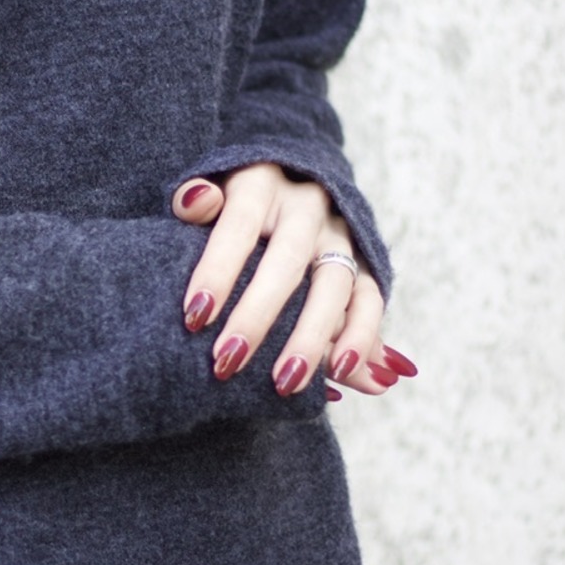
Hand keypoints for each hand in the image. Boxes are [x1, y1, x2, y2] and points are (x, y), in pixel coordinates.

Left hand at [172, 164, 416, 399]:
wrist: (286, 182)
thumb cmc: (230, 202)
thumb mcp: (207, 189)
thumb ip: (194, 198)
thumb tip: (195, 201)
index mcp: (261, 184)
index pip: (239, 225)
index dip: (218, 269)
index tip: (194, 315)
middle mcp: (306, 206)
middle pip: (286, 261)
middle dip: (256, 315)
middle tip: (226, 360)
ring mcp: (339, 235)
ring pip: (334, 285)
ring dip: (310, 338)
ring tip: (285, 382)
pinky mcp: (363, 261)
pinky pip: (370, 299)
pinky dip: (361, 337)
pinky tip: (341, 373)